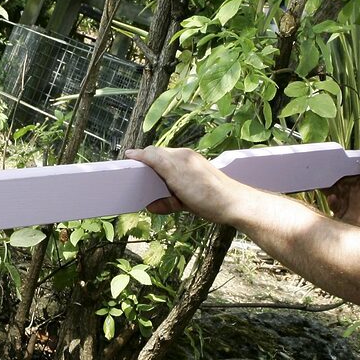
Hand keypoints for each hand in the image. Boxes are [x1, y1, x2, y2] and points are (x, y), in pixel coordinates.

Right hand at [123, 146, 240, 224]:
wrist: (234, 207)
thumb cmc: (207, 191)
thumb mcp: (177, 174)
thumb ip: (156, 162)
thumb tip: (134, 153)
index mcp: (181, 156)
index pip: (153, 152)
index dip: (139, 158)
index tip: (125, 164)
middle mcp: (185, 163)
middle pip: (158, 166)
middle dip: (146, 174)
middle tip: (133, 184)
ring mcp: (190, 177)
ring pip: (165, 181)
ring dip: (156, 187)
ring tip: (148, 194)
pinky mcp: (194, 192)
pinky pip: (174, 193)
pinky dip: (166, 199)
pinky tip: (159, 205)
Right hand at [324, 148, 359, 229]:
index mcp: (353, 175)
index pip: (340, 166)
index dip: (333, 161)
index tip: (326, 157)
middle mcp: (345, 185)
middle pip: (330, 177)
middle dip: (323, 173)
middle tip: (317, 169)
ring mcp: (342, 198)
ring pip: (327, 190)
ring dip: (323, 186)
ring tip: (322, 183)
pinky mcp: (341, 211)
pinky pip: (332, 205)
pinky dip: (331, 201)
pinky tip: (333, 197)